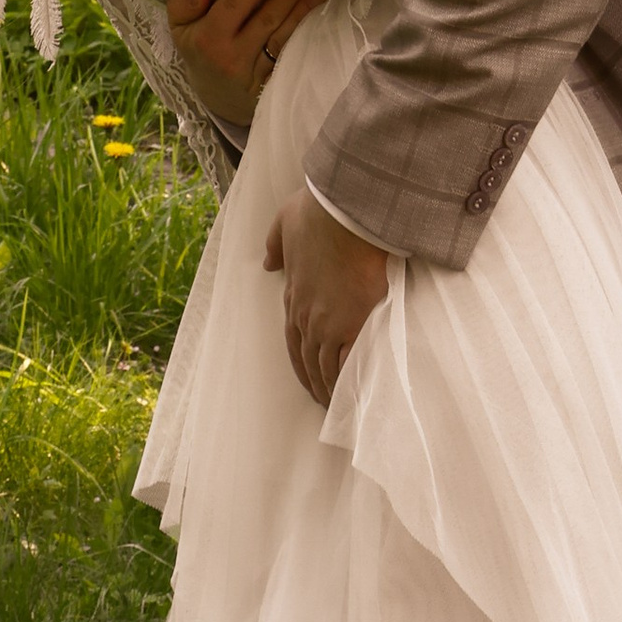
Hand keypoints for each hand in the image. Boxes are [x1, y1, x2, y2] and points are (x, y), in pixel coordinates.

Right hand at [166, 0, 331, 124]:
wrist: (217, 99)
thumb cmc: (200, 51)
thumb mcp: (180, 28)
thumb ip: (181, 4)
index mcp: (208, 38)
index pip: (236, 3)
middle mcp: (233, 56)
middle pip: (269, 16)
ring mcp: (256, 73)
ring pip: (285, 35)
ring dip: (306, 8)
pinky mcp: (275, 84)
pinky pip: (293, 54)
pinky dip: (308, 32)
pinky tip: (320, 13)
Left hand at [264, 186, 390, 404]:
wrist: (343, 216)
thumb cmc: (317, 215)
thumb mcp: (283, 224)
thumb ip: (273, 245)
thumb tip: (266, 262)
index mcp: (292, 296)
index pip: (291, 338)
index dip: (298, 359)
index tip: (305, 373)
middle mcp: (306, 316)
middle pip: (306, 359)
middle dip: (313, 382)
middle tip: (322, 401)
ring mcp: (327, 324)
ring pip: (324, 367)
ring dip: (330, 388)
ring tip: (337, 406)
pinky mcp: (351, 325)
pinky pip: (347, 363)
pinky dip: (347, 382)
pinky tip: (354, 394)